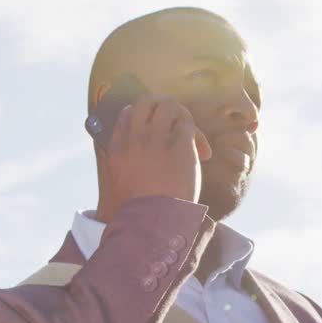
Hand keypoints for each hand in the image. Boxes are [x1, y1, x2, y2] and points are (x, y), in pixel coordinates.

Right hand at [100, 95, 213, 213]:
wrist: (152, 221)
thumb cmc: (140, 212)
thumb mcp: (120, 186)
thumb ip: (126, 167)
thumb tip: (141, 165)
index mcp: (117, 148)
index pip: (127, 114)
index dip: (144, 117)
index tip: (156, 131)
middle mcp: (135, 137)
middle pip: (146, 101)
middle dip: (163, 108)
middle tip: (176, 126)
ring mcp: (156, 137)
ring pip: (169, 105)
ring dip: (183, 117)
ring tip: (191, 138)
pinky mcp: (179, 143)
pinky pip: (189, 125)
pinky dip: (199, 137)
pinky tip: (203, 155)